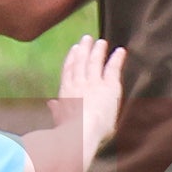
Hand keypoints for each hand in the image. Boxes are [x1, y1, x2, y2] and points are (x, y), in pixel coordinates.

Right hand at [50, 35, 124, 157]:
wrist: (79, 133)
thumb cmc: (69, 133)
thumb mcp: (59, 120)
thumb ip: (57, 110)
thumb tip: (51, 104)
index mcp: (66, 93)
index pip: (68, 71)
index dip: (72, 59)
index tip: (74, 49)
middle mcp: (78, 84)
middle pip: (81, 62)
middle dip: (84, 50)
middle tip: (86, 39)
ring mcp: (93, 84)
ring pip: (94, 63)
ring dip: (97, 51)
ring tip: (100, 42)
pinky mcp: (108, 87)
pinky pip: (112, 69)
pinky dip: (116, 59)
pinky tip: (120, 51)